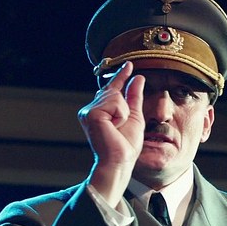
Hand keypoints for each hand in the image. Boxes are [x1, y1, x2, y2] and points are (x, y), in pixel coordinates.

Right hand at [78, 61, 145, 204]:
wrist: (119, 161)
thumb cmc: (125, 145)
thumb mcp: (134, 117)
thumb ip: (134, 97)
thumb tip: (137, 78)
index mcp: (99, 111)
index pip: (112, 89)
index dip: (120, 76)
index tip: (129, 64)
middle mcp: (90, 109)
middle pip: (114, 90)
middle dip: (124, 106)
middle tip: (120, 126)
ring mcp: (88, 111)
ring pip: (115, 96)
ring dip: (123, 112)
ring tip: (117, 128)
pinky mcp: (91, 114)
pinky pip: (115, 103)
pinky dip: (121, 114)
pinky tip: (114, 127)